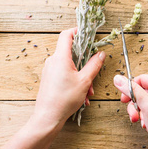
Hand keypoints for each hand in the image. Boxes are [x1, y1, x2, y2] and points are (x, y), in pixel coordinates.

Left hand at [0, 28, 104, 148]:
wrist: (47, 117)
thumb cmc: (64, 99)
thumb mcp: (84, 81)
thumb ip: (94, 65)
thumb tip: (100, 54)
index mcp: (60, 57)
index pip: (66, 35)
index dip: (77, 31)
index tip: (87, 33)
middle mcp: (53, 61)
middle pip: (71, 52)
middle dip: (85, 62)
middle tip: (93, 72)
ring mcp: (50, 70)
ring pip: (70, 66)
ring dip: (82, 75)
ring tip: (88, 91)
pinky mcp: (49, 78)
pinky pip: (65, 74)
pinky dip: (74, 81)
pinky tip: (81, 95)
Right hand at [113, 74, 147, 148]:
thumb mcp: (146, 105)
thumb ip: (132, 91)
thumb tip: (119, 79)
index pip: (141, 79)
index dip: (130, 89)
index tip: (124, 98)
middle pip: (142, 91)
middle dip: (135, 104)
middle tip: (134, 113)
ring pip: (145, 101)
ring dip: (140, 112)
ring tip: (142, 120)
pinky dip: (146, 116)